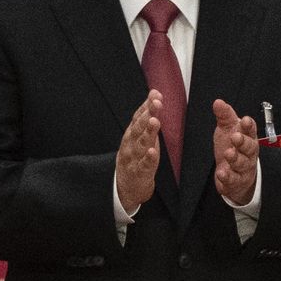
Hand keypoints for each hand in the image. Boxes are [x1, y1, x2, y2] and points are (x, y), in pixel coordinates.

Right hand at [116, 90, 161, 211]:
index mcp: (131, 134)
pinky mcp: (139, 173)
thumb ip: (147, 116)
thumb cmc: (135, 156)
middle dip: (148, 114)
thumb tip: (155, 94)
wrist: (124, 187)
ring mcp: (133, 158)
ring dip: (148, 132)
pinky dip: (148, 158)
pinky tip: (152, 151)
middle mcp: (130, 144)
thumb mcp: (139, 135)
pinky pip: (144, 165)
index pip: (138, 116)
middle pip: (139, 127)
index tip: (156, 94)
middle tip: (156, 103)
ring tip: (155, 122)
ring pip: (141, 144)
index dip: (146, 105)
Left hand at [211, 99, 259, 205]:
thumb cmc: (233, 147)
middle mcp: (248, 154)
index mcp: (248, 138)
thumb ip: (224, 116)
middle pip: (250, 148)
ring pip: (242, 164)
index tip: (245, 120)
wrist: (235, 173)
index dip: (249, 125)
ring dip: (235, 159)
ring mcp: (243, 168)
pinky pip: (233, 180)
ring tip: (228, 153)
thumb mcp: (228, 129)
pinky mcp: (235, 181)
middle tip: (235, 137)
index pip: (251, 130)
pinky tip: (221, 172)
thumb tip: (218, 102)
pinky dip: (228, 177)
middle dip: (243, 142)